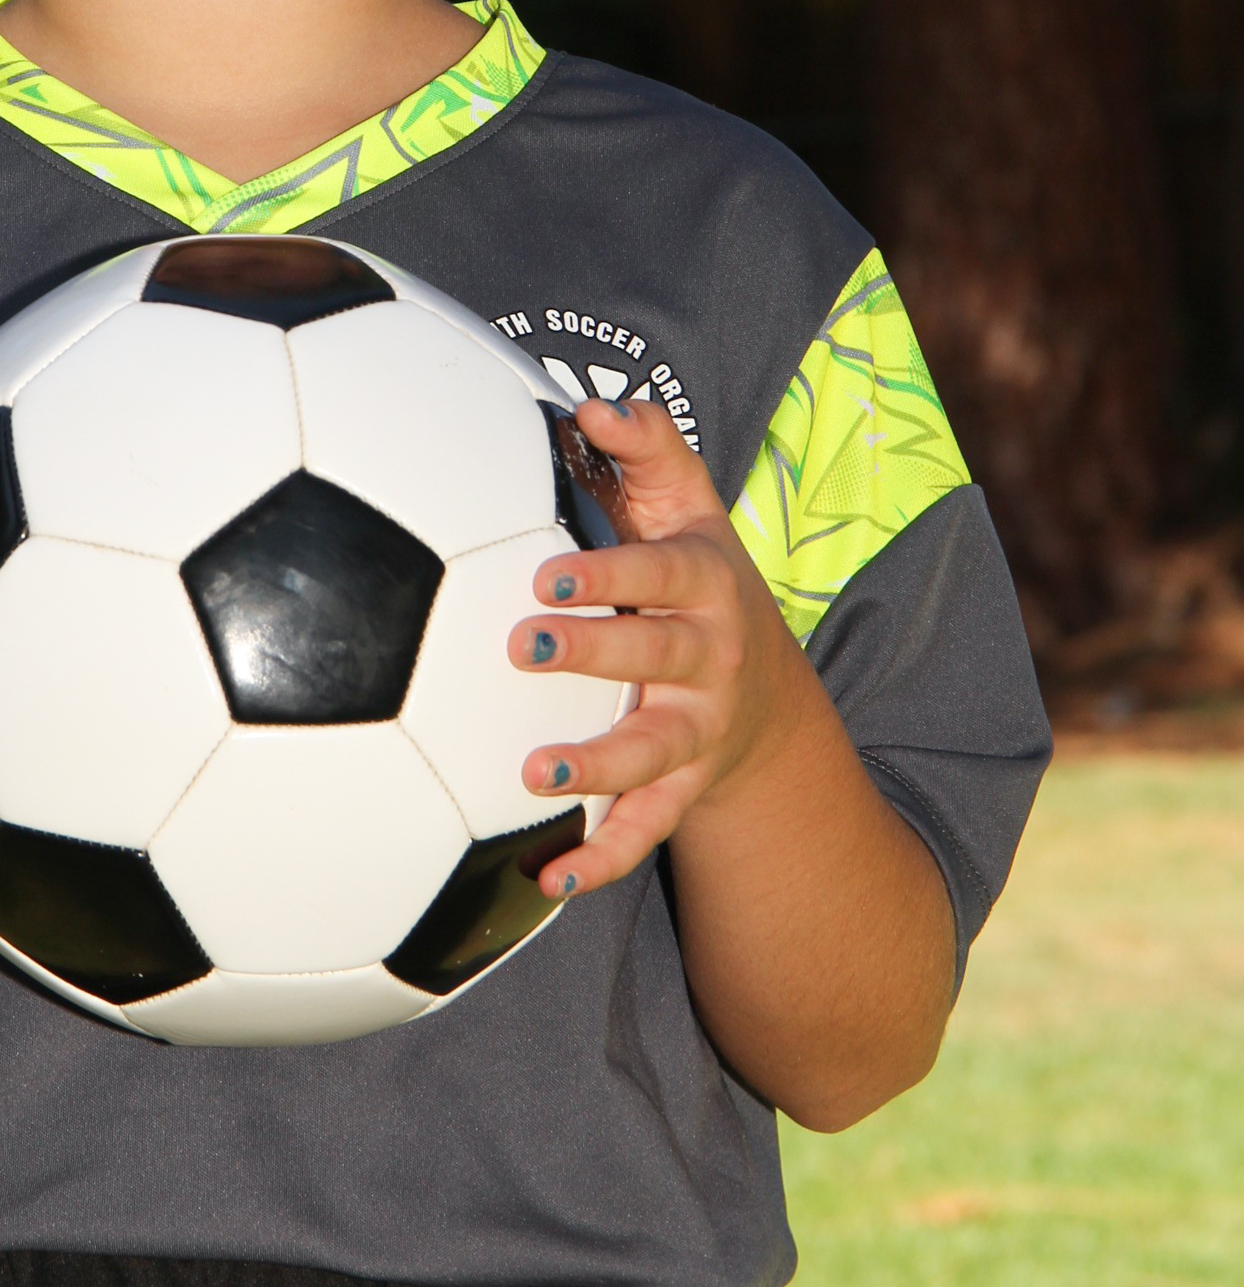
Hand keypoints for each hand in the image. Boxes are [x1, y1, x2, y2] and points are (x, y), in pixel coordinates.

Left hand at [509, 397, 814, 900]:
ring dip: (597, 766)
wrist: (763, 687)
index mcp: (702, 585)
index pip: (659, 575)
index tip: (545, 569)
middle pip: (656, 657)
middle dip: (595, 652)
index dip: (608, 573)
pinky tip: (543, 881)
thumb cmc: (692, 574)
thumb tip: (590, 405)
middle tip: (524, 645)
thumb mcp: (686, 504)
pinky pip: (644, 830)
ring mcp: (698, 732)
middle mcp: (709, 661)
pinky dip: (599, 858)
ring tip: (533, 775)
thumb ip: (645, 448)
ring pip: (653, 754)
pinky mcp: (682, 790)